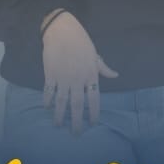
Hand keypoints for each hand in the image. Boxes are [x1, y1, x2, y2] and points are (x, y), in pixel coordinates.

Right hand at [40, 12, 113, 132]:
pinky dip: (47, 100)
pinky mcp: (50, 74)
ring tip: (58, 125)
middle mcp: (77, 80)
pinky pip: (49, 91)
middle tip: (75, 134)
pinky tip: (47, 107)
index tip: (93, 123)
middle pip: (77, 105)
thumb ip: (103, 68)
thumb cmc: (81, 41)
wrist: (62, 30)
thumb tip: (116, 76)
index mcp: (90, 75)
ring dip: (60, 115)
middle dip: (76, 121)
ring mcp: (63, 78)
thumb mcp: (95, 55)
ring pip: (61, 101)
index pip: (94, 98)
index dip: (94, 112)